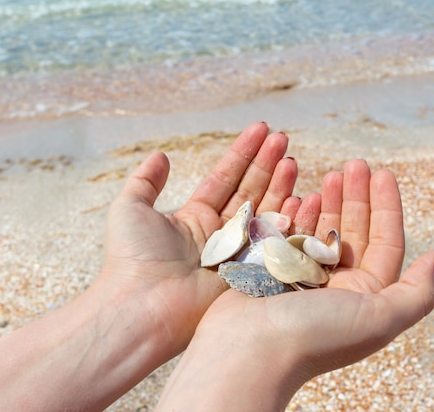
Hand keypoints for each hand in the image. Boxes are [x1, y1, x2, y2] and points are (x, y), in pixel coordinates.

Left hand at [96, 121, 306, 357]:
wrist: (144, 305)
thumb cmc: (133, 258)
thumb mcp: (131, 209)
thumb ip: (145, 181)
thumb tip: (160, 156)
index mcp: (196, 218)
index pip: (226, 178)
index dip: (244, 153)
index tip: (261, 129)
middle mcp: (220, 234)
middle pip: (250, 191)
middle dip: (267, 163)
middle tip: (283, 138)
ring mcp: (239, 253)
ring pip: (266, 212)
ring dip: (281, 185)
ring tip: (292, 159)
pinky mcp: (253, 272)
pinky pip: (277, 241)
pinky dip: (291, 219)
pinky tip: (303, 196)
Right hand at [155, 160, 433, 411]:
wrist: (248, 351)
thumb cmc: (315, 336)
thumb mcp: (378, 318)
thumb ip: (415, 292)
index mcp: (365, 297)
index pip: (385, 242)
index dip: (387, 207)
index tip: (382, 173)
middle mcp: (337, 288)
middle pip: (353, 231)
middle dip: (357, 197)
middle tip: (354, 164)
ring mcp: (303, 277)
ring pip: (322, 231)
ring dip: (329, 202)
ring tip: (330, 175)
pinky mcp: (273, 270)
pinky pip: (290, 235)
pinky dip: (298, 215)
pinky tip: (302, 196)